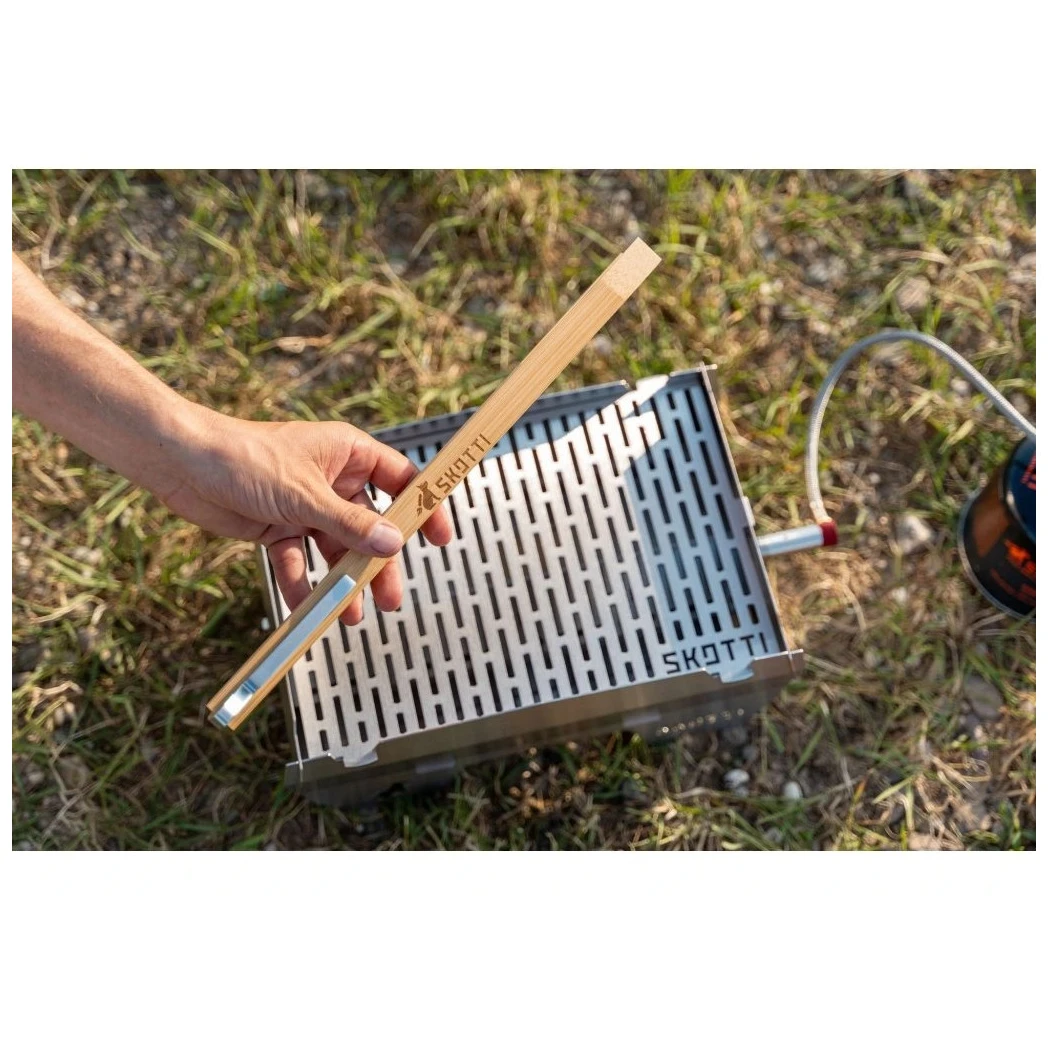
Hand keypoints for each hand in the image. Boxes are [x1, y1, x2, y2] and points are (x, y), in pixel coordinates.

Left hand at [159, 411, 452, 624]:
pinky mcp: (279, 525)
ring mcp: (305, 505)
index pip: (401, 480)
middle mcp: (331, 479)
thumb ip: (351, 524)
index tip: (440, 538)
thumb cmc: (244, 457)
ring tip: (351, 612)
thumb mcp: (306, 495)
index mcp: (348, 454)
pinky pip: (299, 558)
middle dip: (379, 562)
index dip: (422, 508)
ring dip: (342, 580)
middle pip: (370, 525)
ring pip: (335, 548)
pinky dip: (301, 581)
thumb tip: (392, 544)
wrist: (182, 464)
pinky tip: (305, 602)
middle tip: (390, 596)